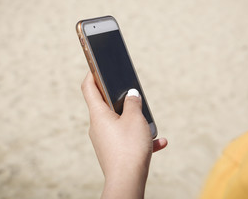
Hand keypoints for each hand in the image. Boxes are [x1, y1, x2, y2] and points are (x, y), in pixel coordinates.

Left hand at [81, 72, 167, 198]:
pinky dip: (139, 138)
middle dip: (120, 99)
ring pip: (119, 123)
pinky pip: (126, 139)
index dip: (92, 73)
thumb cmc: (129, 147)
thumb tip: (131, 95)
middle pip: (105, 105)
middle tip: (131, 93)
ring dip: (134, 120)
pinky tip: (158, 142)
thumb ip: (133, 103)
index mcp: (98, 114)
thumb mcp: (135, 119)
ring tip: (148, 123)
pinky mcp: (112, 152)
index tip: (96, 65)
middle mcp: (97, 126)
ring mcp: (104, 140)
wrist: (127, 182)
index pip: (89, 87)